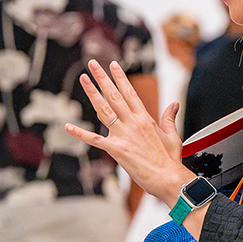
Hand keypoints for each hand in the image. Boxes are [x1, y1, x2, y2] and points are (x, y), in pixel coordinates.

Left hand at [63, 60, 192, 206]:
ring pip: (104, 109)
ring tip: (84, 79)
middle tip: (93, 64)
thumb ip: (169, 118)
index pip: (130, 93)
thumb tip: (174, 104)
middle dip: (102, 78)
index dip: (120, 78)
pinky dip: (80, 133)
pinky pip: (94, 139)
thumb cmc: (169, 160)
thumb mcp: (173, 135)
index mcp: (145, 118)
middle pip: (114, 95)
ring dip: (92, 93)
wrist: (168, 178)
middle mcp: (133, 123)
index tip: (113, 65)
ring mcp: (123, 135)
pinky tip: (68, 126)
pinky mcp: (116, 149)